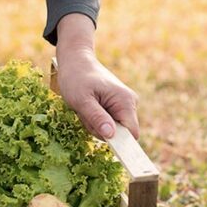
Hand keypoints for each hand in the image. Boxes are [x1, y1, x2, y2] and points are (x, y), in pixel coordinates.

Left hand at [55, 13, 139, 139]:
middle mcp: (129, 103)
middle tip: (84, 114)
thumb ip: (96, 118)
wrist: (75, 61)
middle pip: (118, 133)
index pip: (131, 133)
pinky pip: (105, 122)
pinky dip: (93, 119)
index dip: (121, 143)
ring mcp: (123, 105)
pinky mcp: (115, 106)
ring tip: (84, 108)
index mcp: (125, 102)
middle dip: (99, 129)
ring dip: (94, 124)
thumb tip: (111, 136)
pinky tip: (87, 107)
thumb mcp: (81, 100)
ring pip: (110, 129)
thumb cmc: (76, 78)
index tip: (105, 144)